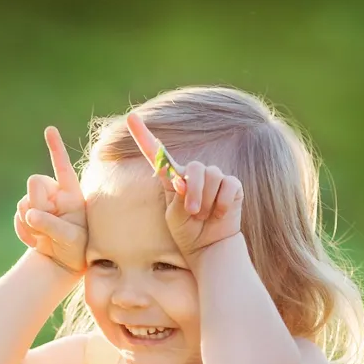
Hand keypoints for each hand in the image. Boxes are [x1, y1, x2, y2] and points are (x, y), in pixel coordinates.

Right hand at [14, 126, 87, 272]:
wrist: (60, 264)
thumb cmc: (75, 249)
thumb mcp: (70, 239)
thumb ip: (52, 224)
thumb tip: (29, 213)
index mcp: (70, 193)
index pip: (62, 167)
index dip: (55, 148)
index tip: (49, 129)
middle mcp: (54, 193)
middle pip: (35, 183)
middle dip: (37, 203)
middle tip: (46, 226)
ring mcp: (38, 203)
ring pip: (23, 202)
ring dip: (29, 223)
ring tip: (44, 239)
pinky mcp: (25, 213)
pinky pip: (16, 216)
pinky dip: (22, 231)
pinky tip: (35, 241)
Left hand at [125, 112, 243, 257]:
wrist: (209, 246)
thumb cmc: (187, 232)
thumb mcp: (174, 216)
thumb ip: (176, 197)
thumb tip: (183, 181)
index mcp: (173, 178)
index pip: (158, 153)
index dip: (143, 135)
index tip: (130, 117)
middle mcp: (194, 174)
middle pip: (195, 167)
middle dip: (194, 190)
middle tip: (192, 212)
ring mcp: (215, 178)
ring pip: (213, 174)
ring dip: (206, 199)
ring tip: (204, 216)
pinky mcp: (232, 186)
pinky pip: (229, 185)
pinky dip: (221, 203)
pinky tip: (219, 215)